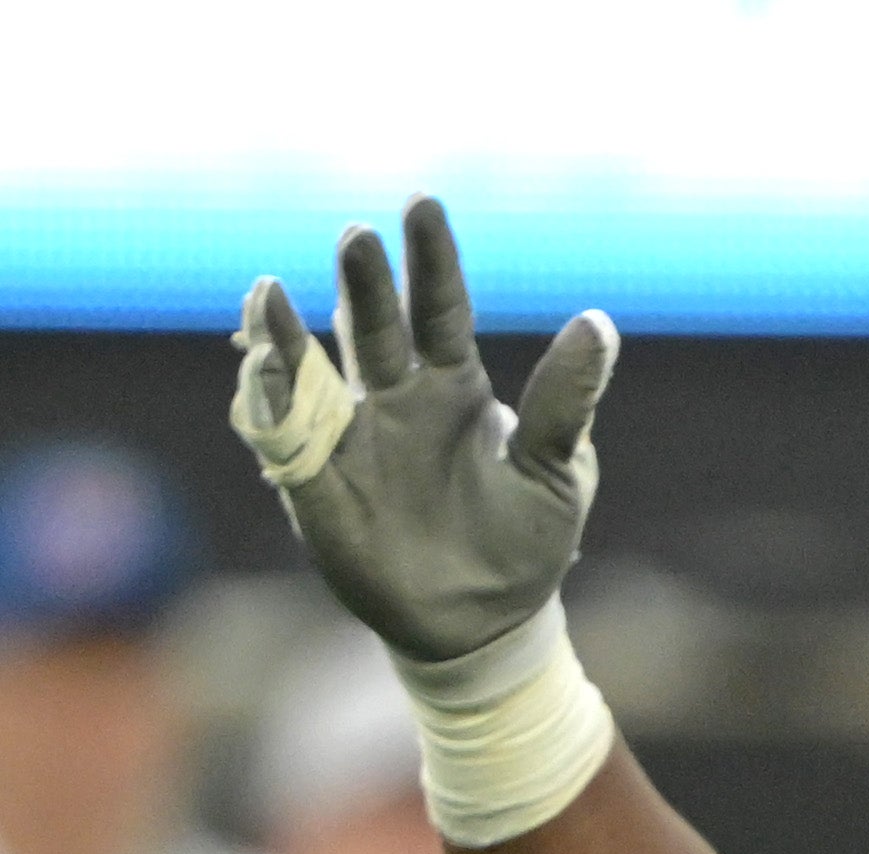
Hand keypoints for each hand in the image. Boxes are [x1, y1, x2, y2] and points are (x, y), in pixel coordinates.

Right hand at [229, 197, 616, 662]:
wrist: (484, 623)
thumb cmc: (525, 543)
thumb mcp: (558, 471)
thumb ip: (565, 402)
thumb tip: (599, 323)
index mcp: (456, 388)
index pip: (439, 308)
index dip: (431, 259)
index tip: (423, 204)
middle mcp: (395, 398)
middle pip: (372, 325)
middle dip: (362, 282)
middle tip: (357, 236)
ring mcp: (350, 437)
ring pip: (311, 367)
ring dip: (284, 329)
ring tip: (268, 292)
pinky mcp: (314, 483)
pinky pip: (281, 431)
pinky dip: (266, 396)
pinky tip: (259, 365)